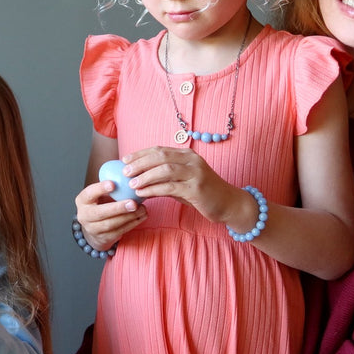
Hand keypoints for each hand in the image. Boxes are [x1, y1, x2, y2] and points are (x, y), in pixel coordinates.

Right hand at [75, 180, 146, 252]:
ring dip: (128, 217)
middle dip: (118, 208)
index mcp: (82, 200)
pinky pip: (119, 231)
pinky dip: (132, 223)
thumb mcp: (100, 194)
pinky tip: (141, 216)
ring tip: (141, 209)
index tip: (113, 184)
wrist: (95, 228)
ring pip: (111, 224)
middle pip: (100, 213)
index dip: (100, 189)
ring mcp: (93, 228)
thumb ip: (110, 186)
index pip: (89, 193)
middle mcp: (84, 215)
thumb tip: (129, 172)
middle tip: (133, 203)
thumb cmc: (101, 204)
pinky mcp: (104, 238)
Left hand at [122, 146, 238, 224]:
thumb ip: (163, 178)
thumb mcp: (182, 181)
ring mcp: (196, 174)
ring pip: (165, 170)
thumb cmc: (202, 193)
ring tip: (131, 184)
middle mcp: (192, 160)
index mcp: (187, 155)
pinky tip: (143, 194)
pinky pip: (170, 187)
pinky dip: (154, 189)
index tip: (124, 160)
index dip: (140, 154)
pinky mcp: (196, 189)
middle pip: (160, 156)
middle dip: (140, 163)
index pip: (159, 149)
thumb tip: (138, 179)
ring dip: (145, 176)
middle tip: (124, 171)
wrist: (228, 203)